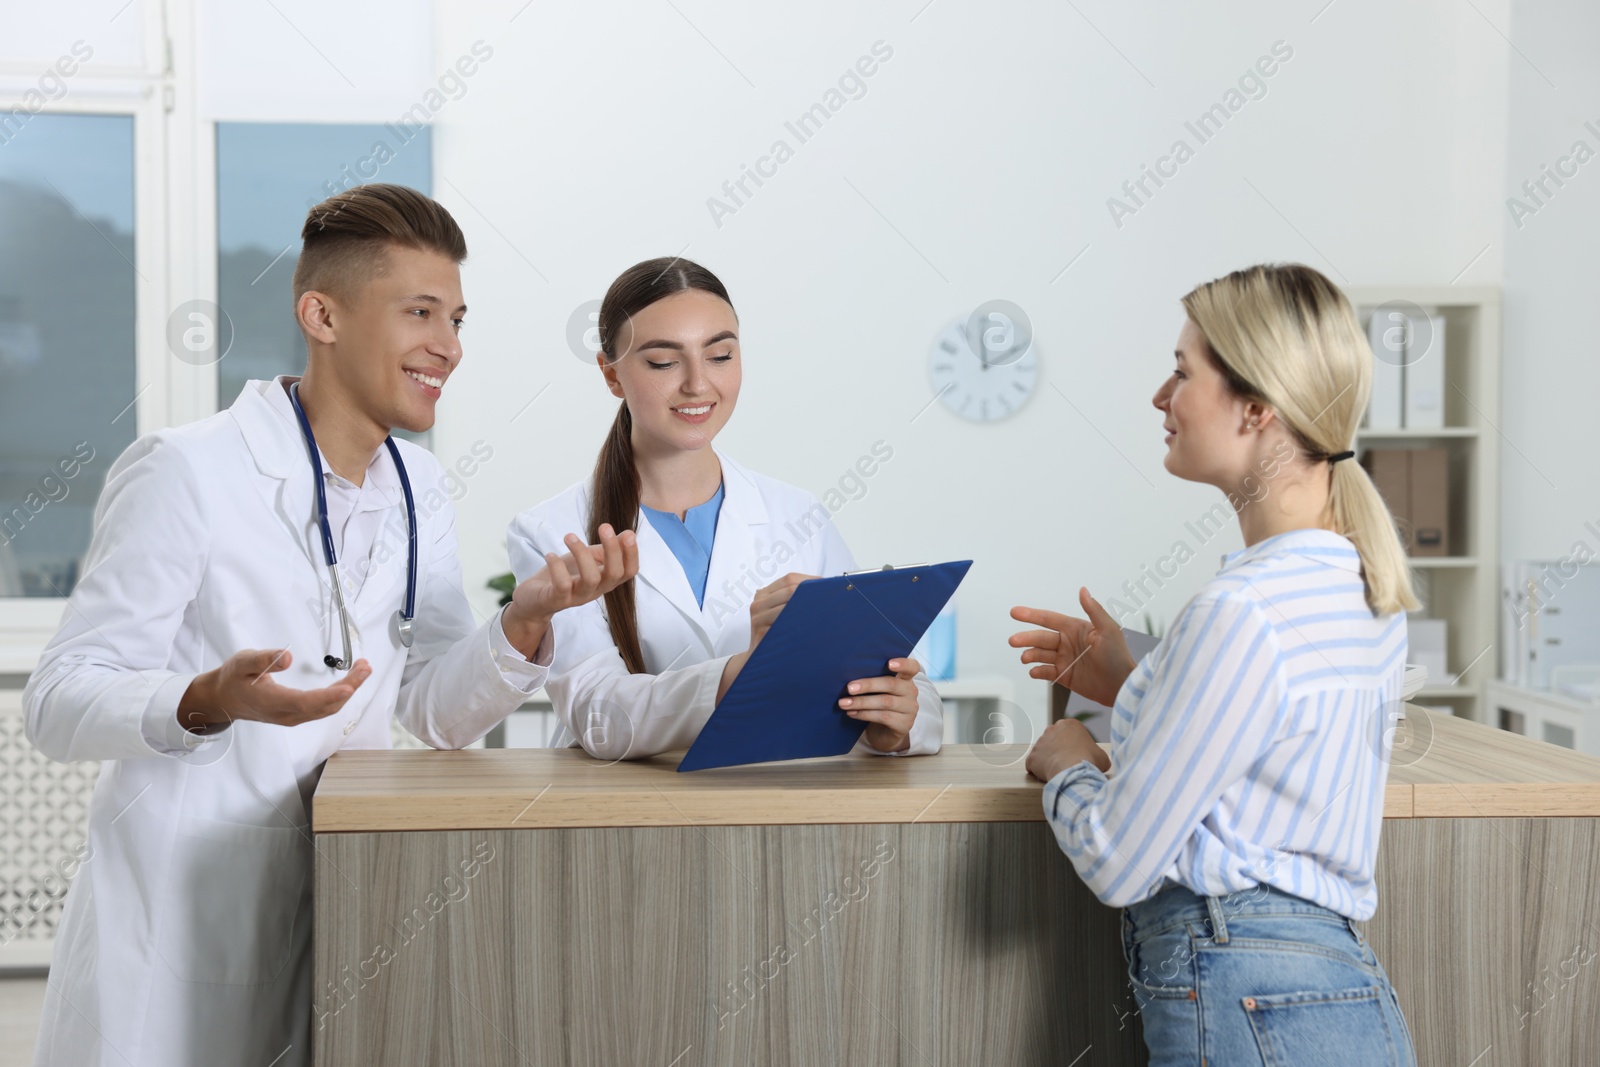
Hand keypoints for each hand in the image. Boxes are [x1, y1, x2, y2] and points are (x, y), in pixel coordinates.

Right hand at [177, 648, 371, 729]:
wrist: (222, 699)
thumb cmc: (232, 679)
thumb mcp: (242, 663)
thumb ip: (264, 659)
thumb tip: (286, 657)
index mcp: (272, 702)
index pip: (306, 702)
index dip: (329, 696)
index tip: (349, 686)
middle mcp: (286, 714)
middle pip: (324, 706)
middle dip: (349, 687)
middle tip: (366, 667)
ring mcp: (292, 717)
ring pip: (327, 708)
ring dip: (348, 690)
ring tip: (363, 670)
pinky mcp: (296, 714)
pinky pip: (323, 708)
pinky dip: (339, 695)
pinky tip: (348, 682)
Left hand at [504, 524, 638, 656]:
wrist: (535, 598)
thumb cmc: (566, 574)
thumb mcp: (589, 559)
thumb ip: (607, 549)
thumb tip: (629, 534)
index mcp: (606, 579)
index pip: (629, 571)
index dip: (632, 554)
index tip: (628, 534)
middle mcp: (596, 590)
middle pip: (614, 574)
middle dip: (612, 549)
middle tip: (604, 526)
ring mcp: (577, 596)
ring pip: (590, 578)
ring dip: (581, 553)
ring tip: (568, 536)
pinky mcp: (557, 599)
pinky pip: (562, 585)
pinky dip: (557, 566)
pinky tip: (550, 555)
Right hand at [717, 572, 817, 702]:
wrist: (755, 662)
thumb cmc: (775, 637)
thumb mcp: (780, 615)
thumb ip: (793, 600)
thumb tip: (824, 588)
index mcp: (763, 594)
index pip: (790, 579)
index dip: (810, 580)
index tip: (828, 586)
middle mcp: (758, 602)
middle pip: (791, 587)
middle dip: (813, 591)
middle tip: (832, 597)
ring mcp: (758, 616)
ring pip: (790, 602)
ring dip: (810, 604)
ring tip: (827, 609)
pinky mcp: (761, 630)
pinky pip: (785, 619)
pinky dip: (801, 619)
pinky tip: (814, 623)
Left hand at [841, 657, 921, 752]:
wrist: (883, 733)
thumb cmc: (877, 706)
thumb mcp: (877, 691)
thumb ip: (872, 680)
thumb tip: (848, 673)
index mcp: (905, 679)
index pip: (912, 667)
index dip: (903, 663)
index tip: (889, 663)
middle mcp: (911, 692)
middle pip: (891, 684)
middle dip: (868, 685)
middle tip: (849, 688)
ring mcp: (910, 709)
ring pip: (885, 702)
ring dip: (862, 702)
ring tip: (844, 703)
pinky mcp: (905, 724)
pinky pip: (883, 717)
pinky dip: (864, 714)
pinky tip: (852, 713)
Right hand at [1009, 587, 1136, 707]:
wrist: (1122, 686)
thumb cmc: (1118, 656)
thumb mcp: (1108, 630)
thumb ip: (1094, 610)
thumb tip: (1082, 589)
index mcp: (1075, 629)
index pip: (1049, 619)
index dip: (1031, 615)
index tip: (1014, 612)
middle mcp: (1067, 642)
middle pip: (1041, 638)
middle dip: (1026, 638)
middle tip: (1013, 641)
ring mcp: (1065, 660)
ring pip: (1040, 655)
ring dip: (1030, 655)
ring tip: (1025, 658)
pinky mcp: (1065, 676)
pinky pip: (1046, 672)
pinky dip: (1038, 672)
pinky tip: (1034, 672)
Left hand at [1025, 718, 1110, 781]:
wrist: (1074, 770)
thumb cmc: (1088, 760)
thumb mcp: (1102, 756)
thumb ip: (1097, 754)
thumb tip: (1099, 761)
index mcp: (1069, 725)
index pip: (1068, 734)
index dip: (1072, 746)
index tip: (1077, 755)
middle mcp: (1052, 729)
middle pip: (1053, 740)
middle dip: (1058, 751)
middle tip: (1066, 763)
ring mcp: (1039, 743)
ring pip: (1043, 753)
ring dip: (1048, 761)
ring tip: (1058, 772)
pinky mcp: (1031, 757)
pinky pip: (1033, 765)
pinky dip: (1039, 772)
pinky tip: (1048, 777)